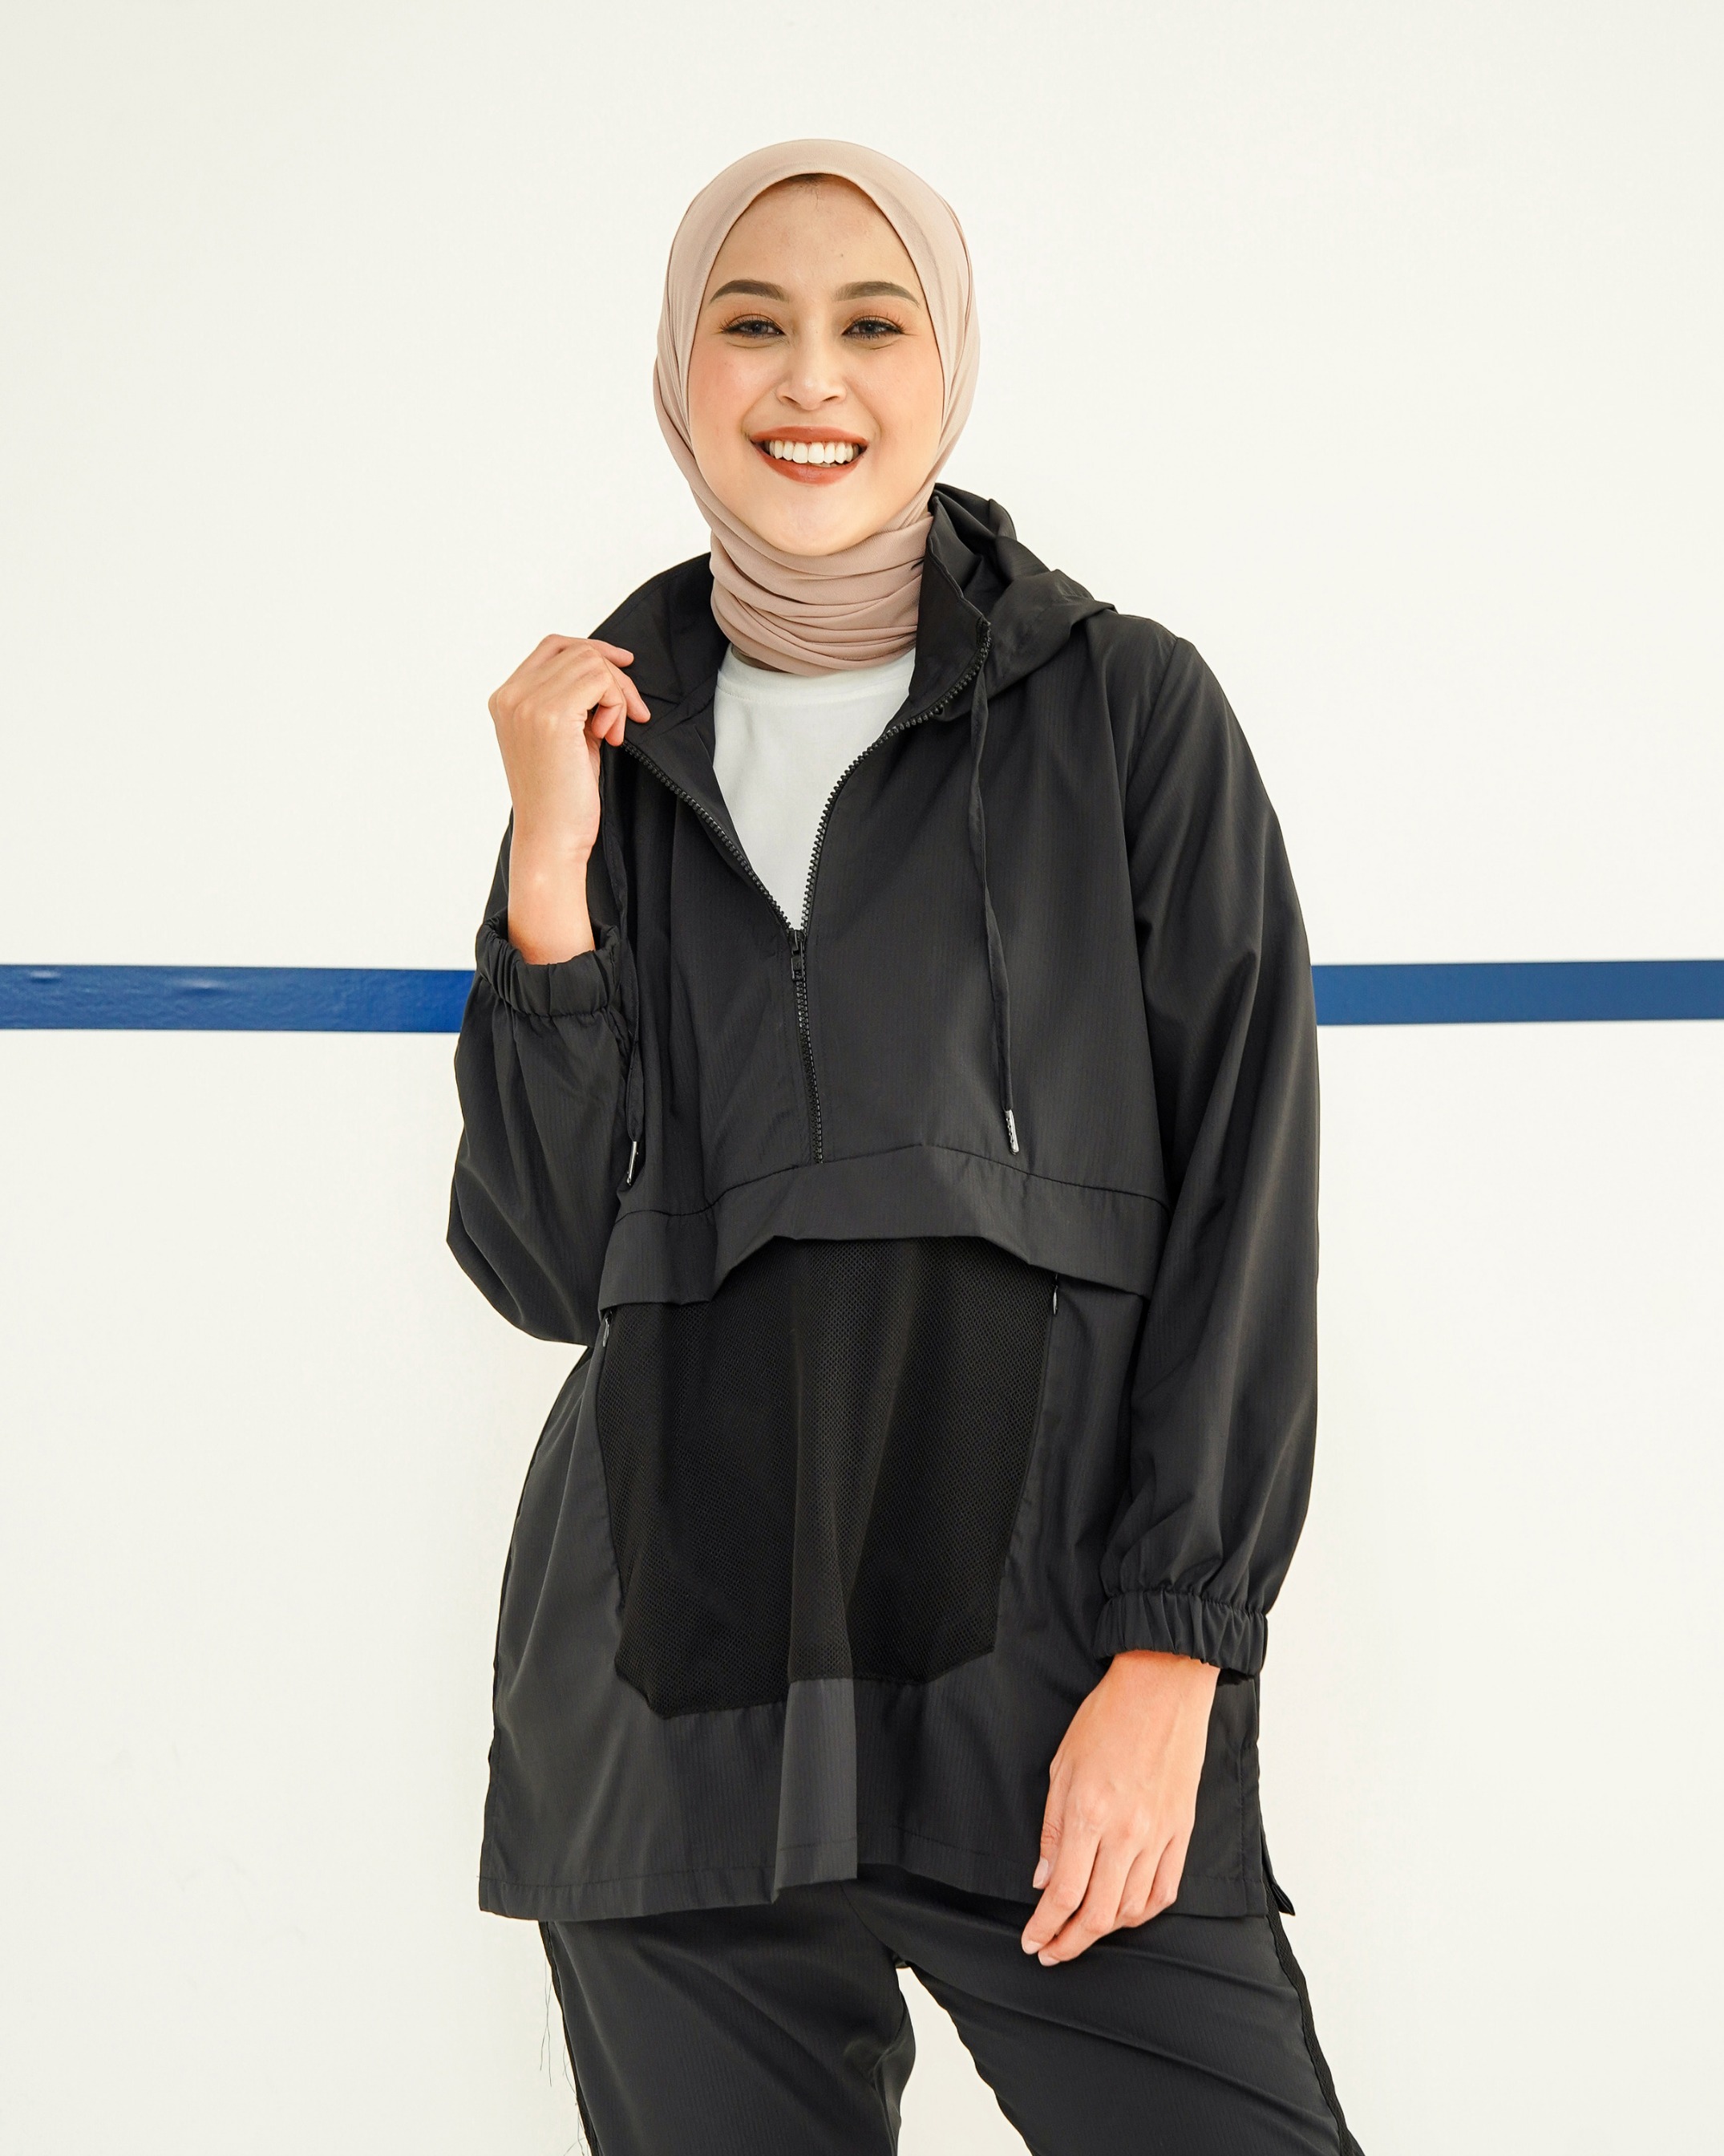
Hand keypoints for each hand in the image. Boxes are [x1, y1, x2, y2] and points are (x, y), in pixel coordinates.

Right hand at [487, 636, 650, 962]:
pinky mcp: (552, 715)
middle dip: (615, 679)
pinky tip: (610, 738)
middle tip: (629, 717)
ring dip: (617, 695)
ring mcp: (528, 703)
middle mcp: (511, 695)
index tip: (624, 666)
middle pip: (578, 651)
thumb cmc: (561, 797)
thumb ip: (574, 700)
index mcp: (506, 699)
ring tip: (612, 734)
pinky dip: (617, 705)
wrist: (551, 838)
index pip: (553, 646)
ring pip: (592, 662)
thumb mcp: (564, 737)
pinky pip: (601, 681)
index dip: (593, 650)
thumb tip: (609, 669)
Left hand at [1021, 1649, 1219, 1964]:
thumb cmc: (1107, 1718)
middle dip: (1070, 1941)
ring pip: (1131, 1909)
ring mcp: (1158, 1836)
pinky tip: (1124, 1914)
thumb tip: (1044, 1878)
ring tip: (1082, 1933)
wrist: (1162, 1689)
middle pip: (1097, 1913)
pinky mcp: (1182, 1832)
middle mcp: (1126, 1833)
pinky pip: (1164, 1890)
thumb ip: (1052, 1827)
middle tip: (1051, 1951)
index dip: (1045, 1927)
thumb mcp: (1061, 1766)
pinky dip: (1142, 1912)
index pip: (1063, 1893)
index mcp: (1089, 1814)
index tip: (1032, 1941)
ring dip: (1103, 1930)